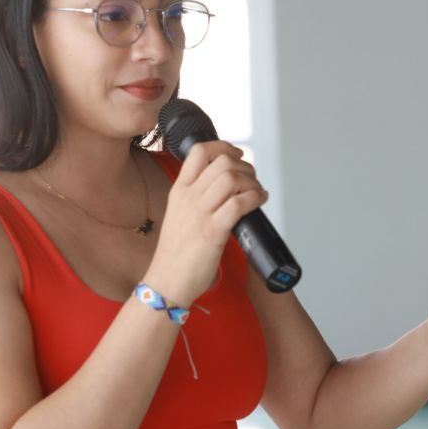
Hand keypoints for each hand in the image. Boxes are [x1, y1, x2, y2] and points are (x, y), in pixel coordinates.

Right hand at [144, 141, 267, 305]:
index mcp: (179, 191)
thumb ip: (196, 199)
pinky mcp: (212, 231)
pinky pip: (238, 203)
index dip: (223, 147)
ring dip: (252, 182)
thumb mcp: (179, 216)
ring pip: (231, 178)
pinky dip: (255, 198)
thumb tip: (225, 188)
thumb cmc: (176, 254)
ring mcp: (199, 213)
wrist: (167, 281)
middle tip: (252, 179)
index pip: (198, 151)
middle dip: (244, 167)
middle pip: (221, 162)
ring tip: (257, 192)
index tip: (237, 155)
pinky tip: (260, 201)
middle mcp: (188, 197)